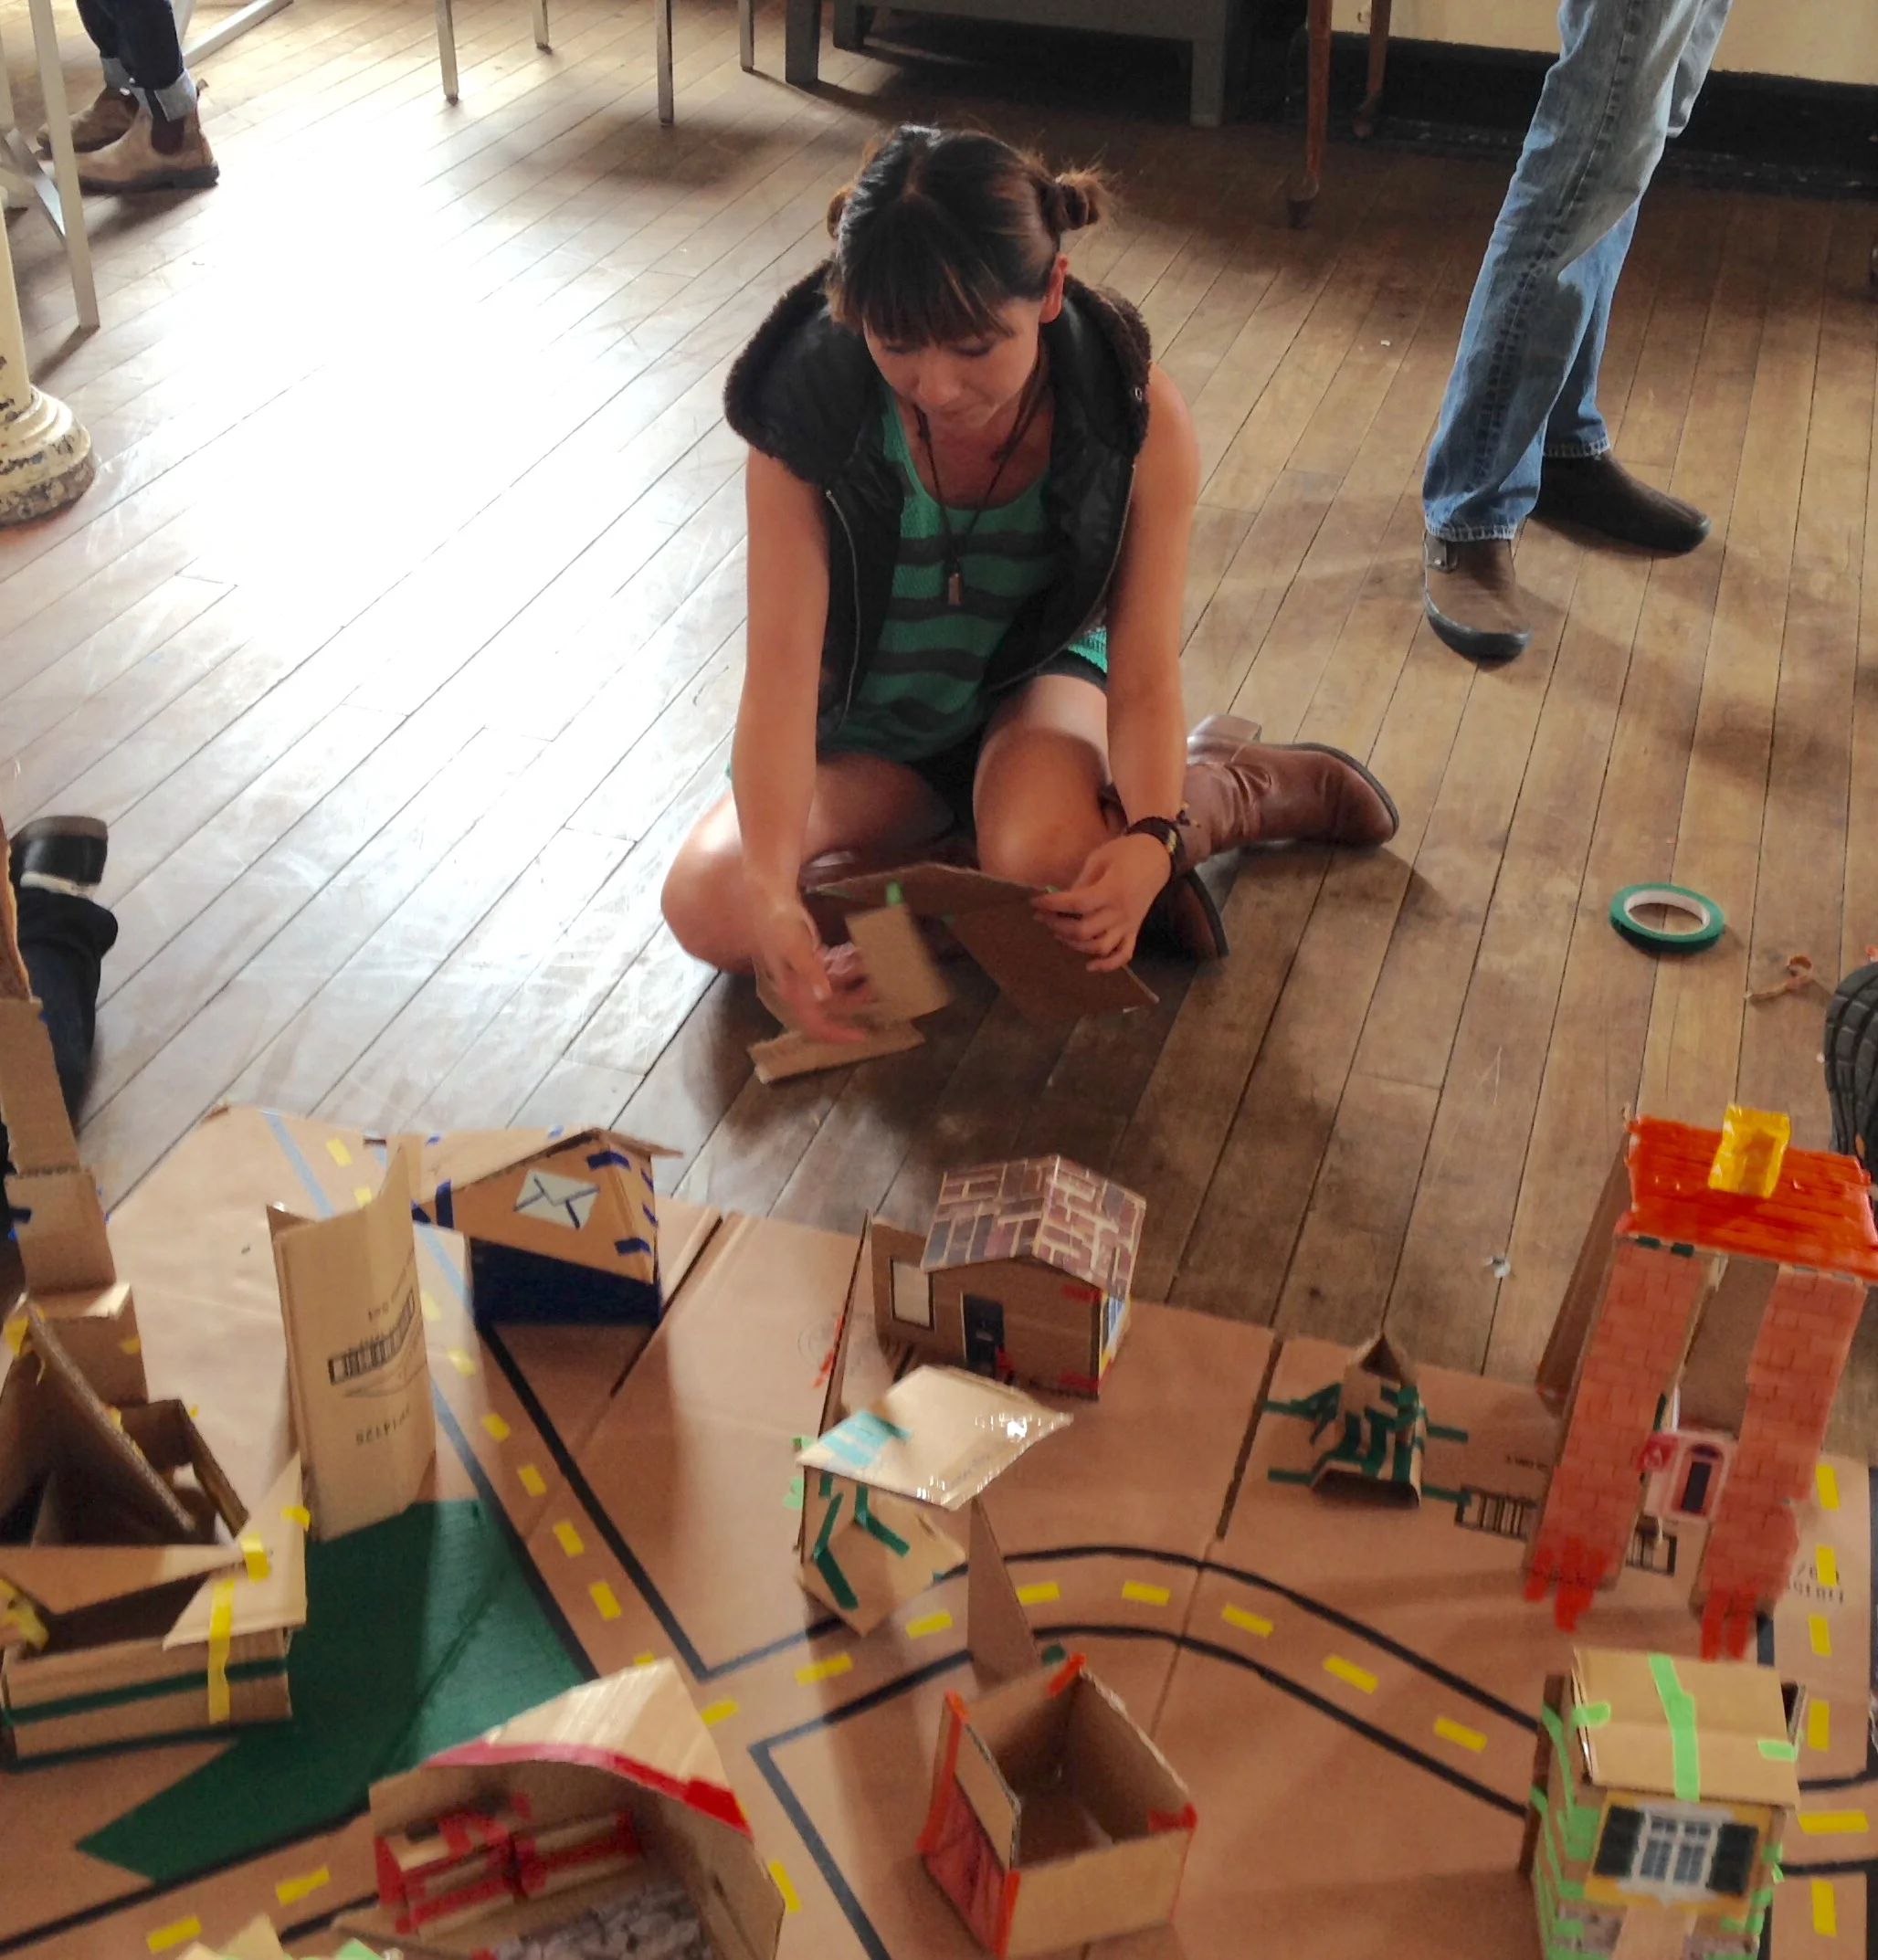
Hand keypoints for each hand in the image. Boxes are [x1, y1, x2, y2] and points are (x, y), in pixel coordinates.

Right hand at [751, 892, 870, 1043]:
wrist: (769, 901)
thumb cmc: (779, 925)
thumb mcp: (796, 949)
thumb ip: (811, 972)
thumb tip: (823, 997)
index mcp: (794, 993)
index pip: (815, 1025)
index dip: (838, 1034)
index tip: (862, 1035)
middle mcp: (800, 989)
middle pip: (834, 1007)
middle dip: (857, 1000)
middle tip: (880, 990)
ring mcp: (807, 975)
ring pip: (839, 987)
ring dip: (857, 979)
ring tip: (876, 968)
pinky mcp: (813, 961)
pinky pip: (837, 969)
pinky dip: (850, 963)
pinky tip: (861, 954)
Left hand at [1031, 833, 1170, 970]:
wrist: (1157, 857)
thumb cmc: (1125, 852)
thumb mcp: (1099, 859)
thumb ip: (1081, 882)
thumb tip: (1062, 901)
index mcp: (1110, 891)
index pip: (1075, 904)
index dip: (1051, 905)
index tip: (1033, 902)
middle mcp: (1119, 912)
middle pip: (1083, 931)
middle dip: (1056, 926)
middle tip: (1042, 917)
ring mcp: (1128, 924)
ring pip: (1099, 947)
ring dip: (1075, 946)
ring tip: (1059, 934)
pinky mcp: (1135, 930)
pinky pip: (1123, 955)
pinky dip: (1107, 965)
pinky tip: (1089, 965)